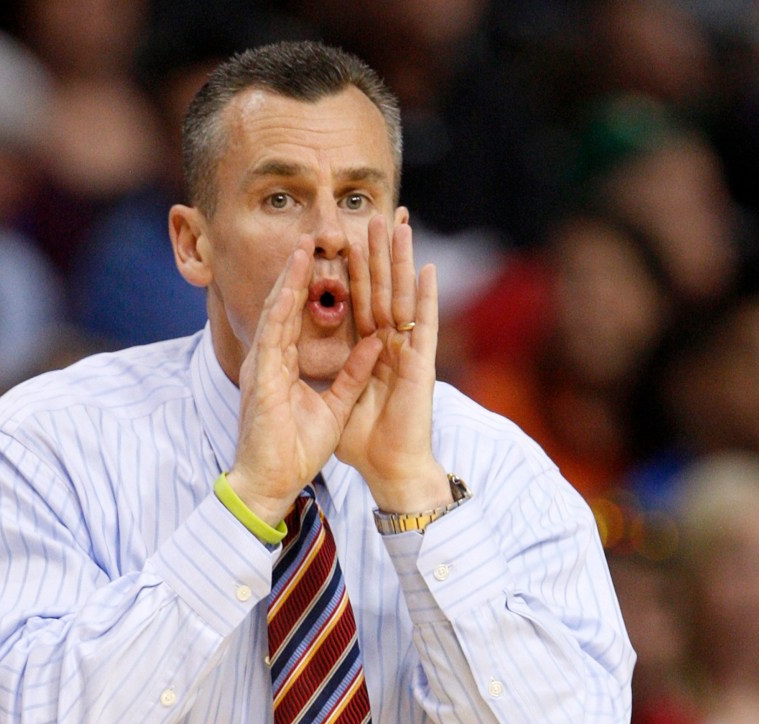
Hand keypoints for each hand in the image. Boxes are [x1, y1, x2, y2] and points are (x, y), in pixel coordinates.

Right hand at [228, 246, 382, 524]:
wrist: (271, 483)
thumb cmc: (295, 451)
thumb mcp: (335, 404)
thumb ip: (352, 372)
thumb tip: (376, 342)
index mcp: (284, 366)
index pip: (298, 318)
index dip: (312, 288)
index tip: (327, 260)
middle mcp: (269, 360)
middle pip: (285, 307)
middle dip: (298, 273)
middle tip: (311, 239)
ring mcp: (262, 366)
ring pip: (276, 312)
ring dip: (290, 279)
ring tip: (302, 247)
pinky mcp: (261, 378)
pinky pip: (273, 335)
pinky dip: (283, 307)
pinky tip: (293, 283)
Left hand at [336, 216, 449, 512]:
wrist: (388, 472)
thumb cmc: (364, 443)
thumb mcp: (340, 401)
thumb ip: (343, 373)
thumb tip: (332, 357)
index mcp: (366, 353)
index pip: (357, 303)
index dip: (351, 272)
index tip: (344, 240)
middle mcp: (388, 347)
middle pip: (380, 291)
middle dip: (376, 254)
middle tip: (371, 216)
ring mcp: (406, 354)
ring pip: (403, 297)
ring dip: (400, 261)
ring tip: (399, 225)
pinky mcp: (419, 367)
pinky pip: (423, 326)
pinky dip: (427, 297)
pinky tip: (426, 268)